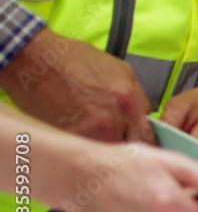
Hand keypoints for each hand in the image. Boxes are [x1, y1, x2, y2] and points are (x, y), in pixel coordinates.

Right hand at [0, 28, 151, 141]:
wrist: (35, 59)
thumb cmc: (76, 60)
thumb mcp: (120, 70)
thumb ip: (137, 98)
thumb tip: (145, 120)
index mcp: (128, 101)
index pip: (148, 137)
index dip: (147, 143)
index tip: (142, 144)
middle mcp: (110, 120)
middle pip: (128, 149)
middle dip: (126, 147)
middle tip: (118, 141)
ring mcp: (87, 132)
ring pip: (106, 153)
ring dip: (105, 149)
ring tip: (96, 137)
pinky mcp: (66, 139)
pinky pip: (84, 151)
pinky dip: (85, 148)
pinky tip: (80, 137)